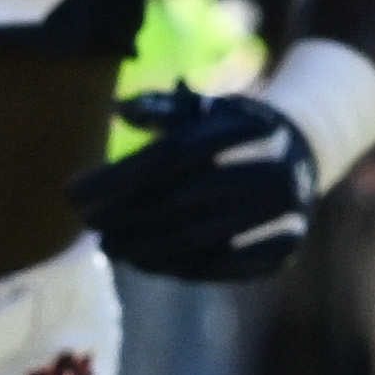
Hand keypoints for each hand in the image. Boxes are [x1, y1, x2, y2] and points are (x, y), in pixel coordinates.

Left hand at [67, 83, 316, 281]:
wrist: (301, 153)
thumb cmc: (228, 129)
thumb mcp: (201, 107)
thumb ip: (161, 107)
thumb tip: (120, 109)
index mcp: (243, 126)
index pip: (168, 156)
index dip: (117, 178)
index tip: (74, 194)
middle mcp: (269, 168)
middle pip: (180, 201)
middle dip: (125, 217)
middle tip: (89, 226)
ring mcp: (283, 212)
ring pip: (200, 239)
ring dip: (147, 248)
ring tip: (112, 248)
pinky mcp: (286, 246)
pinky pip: (226, 266)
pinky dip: (182, 268)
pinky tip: (147, 263)